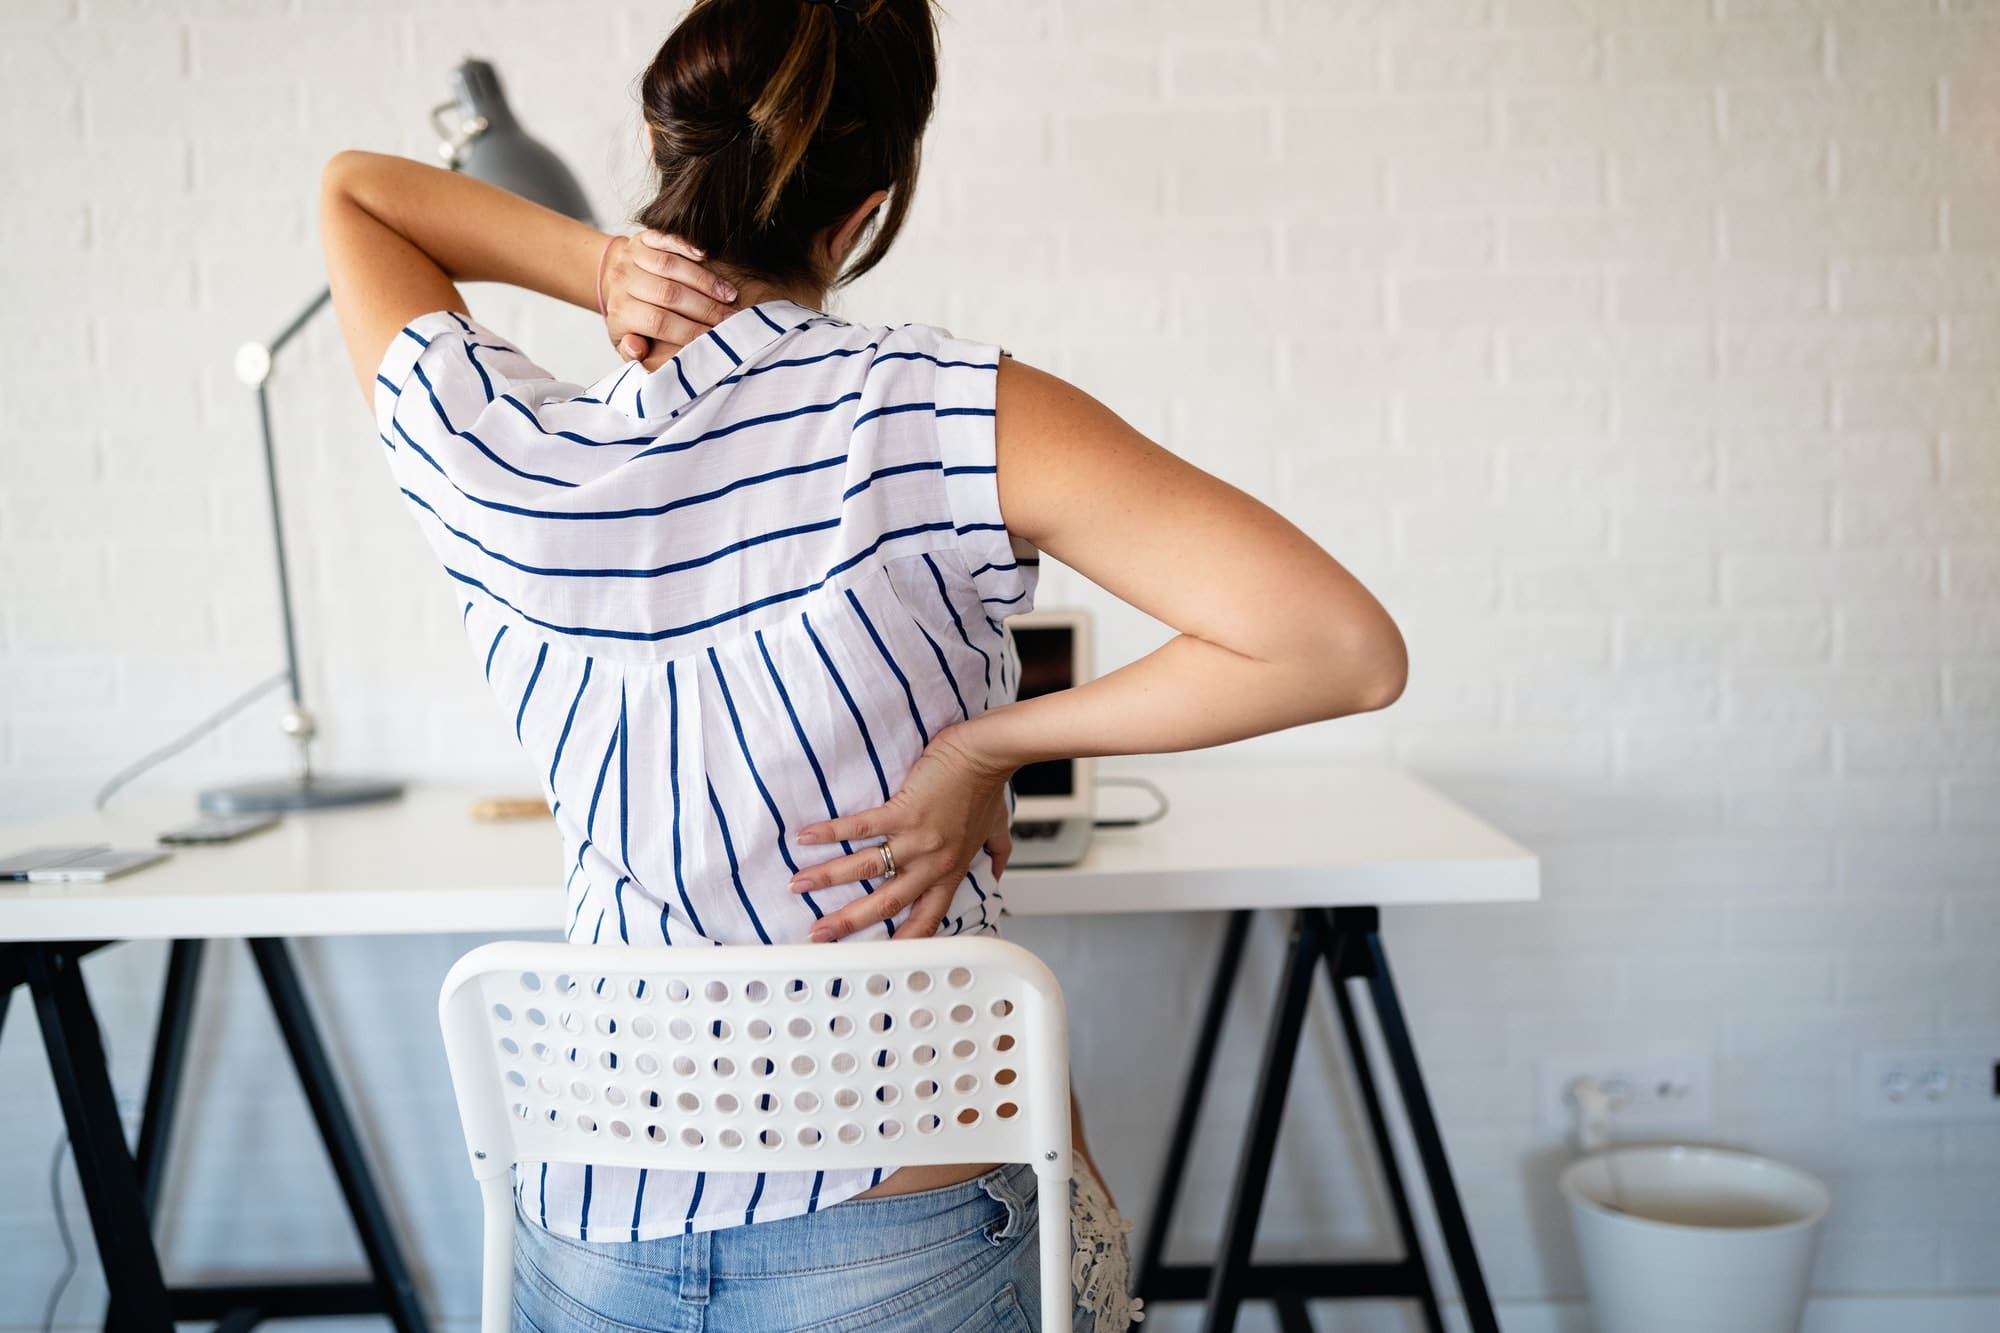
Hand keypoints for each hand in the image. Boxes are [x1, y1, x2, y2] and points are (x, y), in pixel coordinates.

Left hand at [601, 230, 738, 364]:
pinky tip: (707, 256)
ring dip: (704, 280)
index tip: (716, 338)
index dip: (689, 330)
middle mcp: (623, 281)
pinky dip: (685, 246)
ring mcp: (632, 257)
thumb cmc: (629, 317)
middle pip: (668, 294)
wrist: (612, 278)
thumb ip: (633, 352)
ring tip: (729, 295)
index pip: (658, 322)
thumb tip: (637, 349)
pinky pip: (666, 239)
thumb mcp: (625, 342)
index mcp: (620, 311)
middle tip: (731, 318)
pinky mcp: (643, 238)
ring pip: (671, 266)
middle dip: (705, 307)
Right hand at [788, 723, 1014, 942]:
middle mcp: (932, 863)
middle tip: (818, 934)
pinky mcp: (904, 810)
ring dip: (827, 877)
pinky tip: (805, 838)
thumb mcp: (997, 828)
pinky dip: (831, 833)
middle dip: (848, 921)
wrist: (987, 753)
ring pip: (866, 868)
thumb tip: (998, 868)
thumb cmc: (988, 785)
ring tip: (798, 884)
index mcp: (950, 871)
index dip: (901, 942)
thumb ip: (996, 853)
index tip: (874, 957)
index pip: (926, 919)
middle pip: (886, 903)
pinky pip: (862, 827)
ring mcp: (917, 838)